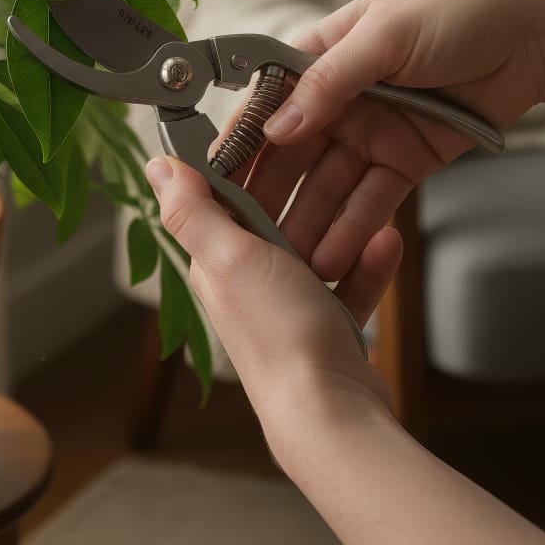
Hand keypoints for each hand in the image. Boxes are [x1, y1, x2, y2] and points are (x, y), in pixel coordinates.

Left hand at [145, 156, 398, 443]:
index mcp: (213, 260)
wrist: (333, 415)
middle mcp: (244, 281)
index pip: (221, 195)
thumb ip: (192, 211)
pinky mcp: (324, 326)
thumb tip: (157, 164)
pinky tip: (387, 244)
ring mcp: (285, 305)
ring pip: (317, 245)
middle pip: (273, 217)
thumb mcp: (229, 257)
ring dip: (346, 225)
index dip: (246, 160)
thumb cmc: (279, 336)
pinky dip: (367, 264)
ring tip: (372, 206)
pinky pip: (349, 281)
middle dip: (308, 189)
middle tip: (338, 156)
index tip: (278, 129)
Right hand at [244, 0, 544, 282]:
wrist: (531, 35)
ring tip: (289, 260)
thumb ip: (328, 83)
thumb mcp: (382, 35)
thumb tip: (276, 126)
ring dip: (308, 220)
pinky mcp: (402, 162)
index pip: (269, 103)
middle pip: (292, 153)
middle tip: (244, 232)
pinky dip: (352, 228)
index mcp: (321, 57)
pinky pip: (371, 200)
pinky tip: (332, 255)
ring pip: (328, 185)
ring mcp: (369, 134)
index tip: (216, 175)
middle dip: (268, 193)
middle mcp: (337, 100)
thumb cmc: (455, 12)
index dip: (243, 139)